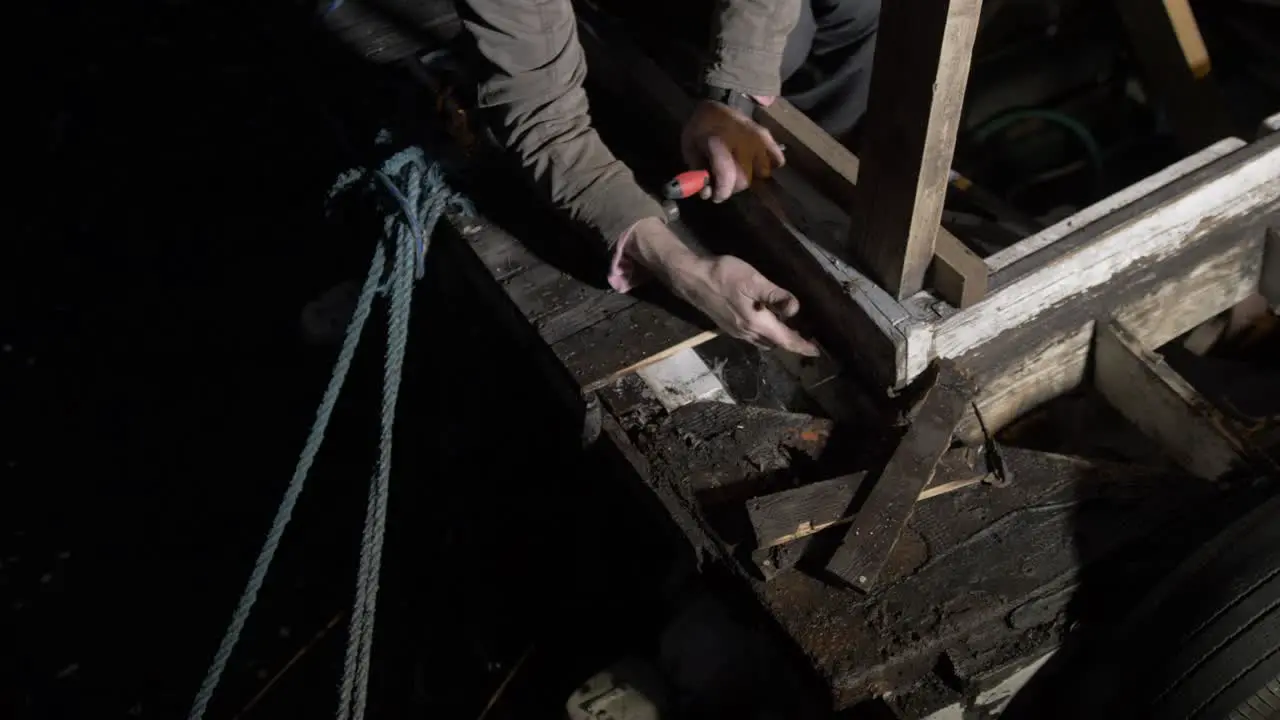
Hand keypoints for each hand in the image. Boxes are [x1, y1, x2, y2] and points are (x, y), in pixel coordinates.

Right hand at [627, 219, 818, 355]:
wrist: (691, 278)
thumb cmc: (723, 275)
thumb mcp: (753, 280)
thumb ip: (775, 295)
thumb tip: (796, 309)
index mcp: (756, 323)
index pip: (785, 340)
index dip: (802, 347)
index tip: (817, 352)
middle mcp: (747, 333)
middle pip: (775, 344)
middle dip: (792, 344)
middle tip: (809, 338)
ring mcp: (736, 331)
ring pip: (763, 341)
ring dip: (778, 340)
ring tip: (792, 332)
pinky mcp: (728, 326)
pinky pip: (753, 336)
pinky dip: (766, 334)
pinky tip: (768, 322)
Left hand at [681, 100, 784, 202]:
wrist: (716, 101)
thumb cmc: (701, 128)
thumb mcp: (689, 147)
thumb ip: (697, 171)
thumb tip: (707, 193)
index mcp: (719, 142)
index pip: (726, 177)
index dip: (721, 191)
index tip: (715, 196)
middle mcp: (742, 141)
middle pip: (744, 180)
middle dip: (732, 186)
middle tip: (724, 181)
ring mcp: (758, 139)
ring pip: (762, 173)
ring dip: (749, 175)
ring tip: (738, 169)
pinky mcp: (768, 137)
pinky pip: (777, 159)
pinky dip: (768, 164)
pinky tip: (756, 162)